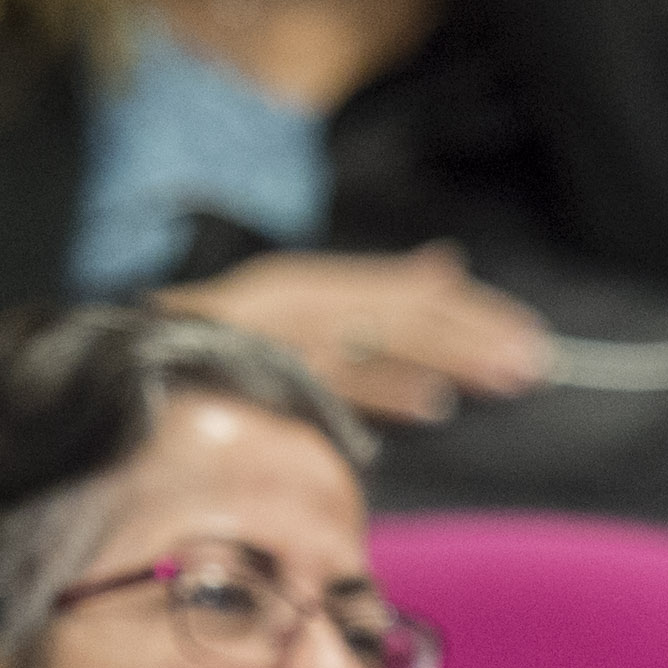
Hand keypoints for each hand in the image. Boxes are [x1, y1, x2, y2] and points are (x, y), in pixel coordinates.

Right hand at [157, 243, 549, 424]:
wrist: (131, 361)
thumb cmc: (225, 339)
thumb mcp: (305, 300)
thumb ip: (379, 286)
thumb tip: (447, 263)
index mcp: (316, 283)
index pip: (408, 294)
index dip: (472, 312)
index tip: (527, 334)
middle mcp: (303, 300)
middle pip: (405, 315)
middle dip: (474, 335)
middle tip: (536, 361)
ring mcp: (284, 338)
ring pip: (381, 342)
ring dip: (448, 359)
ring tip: (506, 376)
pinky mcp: (265, 374)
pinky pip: (336, 382)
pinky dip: (386, 392)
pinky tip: (434, 405)